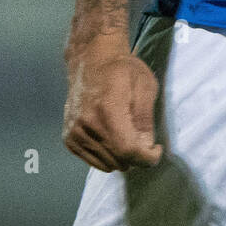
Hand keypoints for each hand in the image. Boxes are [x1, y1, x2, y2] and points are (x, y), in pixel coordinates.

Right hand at [63, 48, 163, 171]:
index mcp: (107, 110)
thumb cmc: (122, 69)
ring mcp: (74, 133)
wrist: (91, 60)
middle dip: (137, 157)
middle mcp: (86, 125)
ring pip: (106, 165)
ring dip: (122, 157)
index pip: (128, 150)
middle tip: (144, 140)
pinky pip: (93, 161)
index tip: (156, 150)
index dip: (147, 157)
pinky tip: (113, 137)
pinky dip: (107, 155)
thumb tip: (146, 147)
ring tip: (128, 135)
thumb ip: (145, 120)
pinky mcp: (69, 138)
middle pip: (118, 161)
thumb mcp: (145, 87)